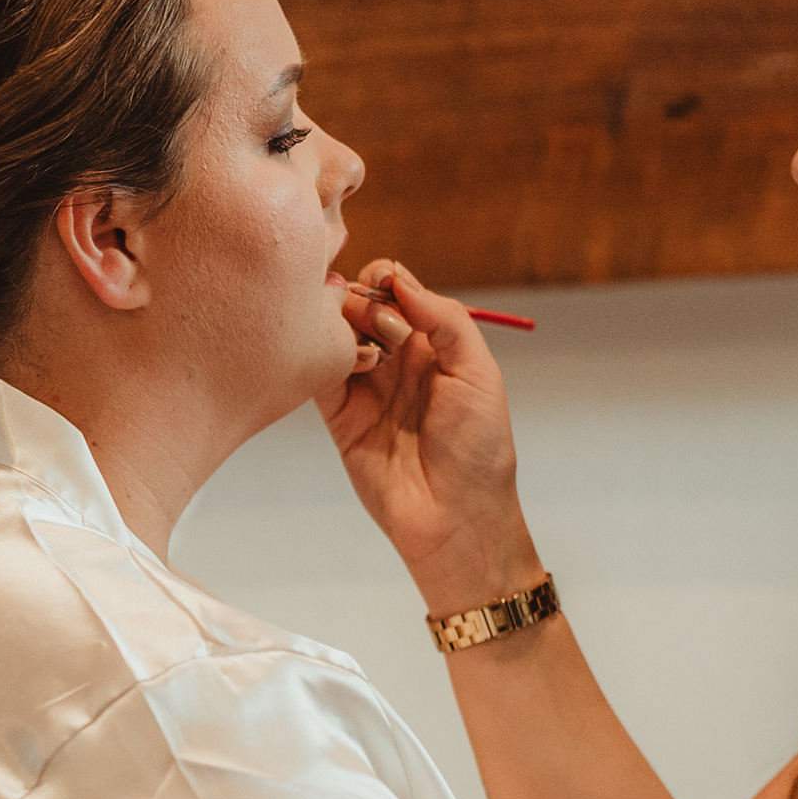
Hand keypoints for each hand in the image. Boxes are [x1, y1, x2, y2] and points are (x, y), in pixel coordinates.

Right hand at [317, 261, 539, 606]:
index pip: (398, 292)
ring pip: (335, 335)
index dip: (386, 281)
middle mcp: (396, 362)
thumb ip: (444, 319)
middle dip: (361, 301)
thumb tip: (400, 280)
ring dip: (340, 326)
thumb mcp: (479, 372)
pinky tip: (342, 360)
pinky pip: (317, 374)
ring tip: (362, 346)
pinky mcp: (338, 417)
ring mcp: (365, 388)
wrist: (457, 518)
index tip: (384, 285)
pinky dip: (320, 356)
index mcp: (433, 345)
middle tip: (373, 322)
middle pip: (360, 307)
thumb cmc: (480, 449)